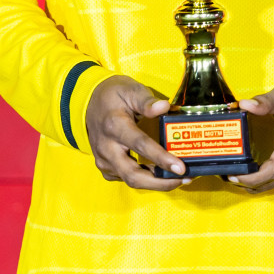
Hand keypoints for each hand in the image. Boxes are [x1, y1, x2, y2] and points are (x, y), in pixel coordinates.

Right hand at [85, 75, 188, 190]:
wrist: (89, 101)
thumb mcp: (130, 90)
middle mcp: (106, 147)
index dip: (161, 158)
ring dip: (156, 183)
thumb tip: (164, 107)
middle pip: (133, 175)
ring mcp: (104, 159)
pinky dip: (145, 180)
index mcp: (114, 125)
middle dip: (160, 182)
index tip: (181, 167)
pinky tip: (160, 174)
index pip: (140, 145)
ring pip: (130, 180)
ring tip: (179, 177)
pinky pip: (125, 178)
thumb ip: (147, 101)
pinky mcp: (105, 166)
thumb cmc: (113, 95)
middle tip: (184, 178)